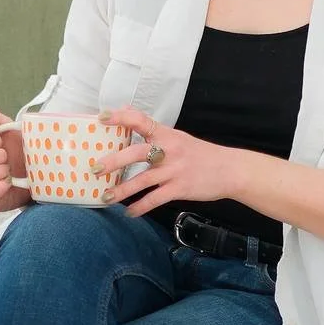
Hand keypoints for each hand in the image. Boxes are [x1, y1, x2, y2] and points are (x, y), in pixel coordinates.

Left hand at [89, 106, 238, 218]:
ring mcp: (174, 170)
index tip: (101, 118)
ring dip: (121, 190)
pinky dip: (140, 207)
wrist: (230, 170)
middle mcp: (169, 150)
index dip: (121, 117)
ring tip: (105, 197)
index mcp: (167, 134)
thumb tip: (128, 112)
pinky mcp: (180, 188)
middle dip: (113, 161)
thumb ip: (153, 130)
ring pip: (142, 180)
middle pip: (137, 153)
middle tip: (94, 169)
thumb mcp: (178, 136)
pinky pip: (155, 199)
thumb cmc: (201, 154)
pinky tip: (130, 212)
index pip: (141, 120)